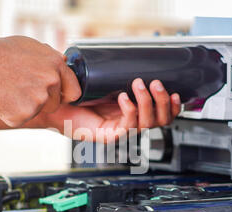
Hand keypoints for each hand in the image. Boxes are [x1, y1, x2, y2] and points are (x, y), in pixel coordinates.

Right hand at [0, 36, 80, 126]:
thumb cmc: (0, 52)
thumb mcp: (31, 47)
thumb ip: (52, 59)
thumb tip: (64, 66)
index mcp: (56, 65)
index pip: (75, 92)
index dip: (64, 95)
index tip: (56, 96)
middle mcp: (51, 82)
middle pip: (55, 105)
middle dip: (42, 101)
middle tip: (20, 88)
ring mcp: (38, 100)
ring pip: (37, 112)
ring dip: (25, 107)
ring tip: (8, 90)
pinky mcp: (22, 115)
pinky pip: (19, 120)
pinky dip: (9, 114)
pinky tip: (0, 98)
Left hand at [41, 78, 180, 142]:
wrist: (56, 106)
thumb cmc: (78, 95)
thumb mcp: (104, 81)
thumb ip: (117, 72)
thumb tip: (130, 54)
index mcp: (133, 111)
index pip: (161, 114)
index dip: (172, 106)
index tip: (175, 92)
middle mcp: (129, 122)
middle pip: (160, 120)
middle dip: (162, 101)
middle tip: (156, 83)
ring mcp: (120, 131)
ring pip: (147, 123)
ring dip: (147, 102)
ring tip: (138, 84)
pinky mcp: (109, 136)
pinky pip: (127, 126)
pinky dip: (129, 110)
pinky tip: (122, 97)